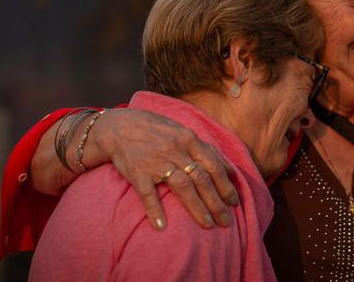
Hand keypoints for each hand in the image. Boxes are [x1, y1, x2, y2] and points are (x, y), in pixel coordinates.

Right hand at [90, 109, 239, 229]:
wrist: (119, 127)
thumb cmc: (155, 130)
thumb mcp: (182, 132)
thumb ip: (205, 149)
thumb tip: (229, 169)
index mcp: (189, 139)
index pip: (213, 165)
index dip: (226, 186)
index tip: (234, 203)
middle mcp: (175, 150)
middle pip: (202, 179)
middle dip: (217, 202)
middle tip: (226, 221)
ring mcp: (156, 161)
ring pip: (182, 187)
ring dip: (197, 208)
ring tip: (207, 224)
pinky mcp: (137, 172)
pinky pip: (148, 193)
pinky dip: (155, 210)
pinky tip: (162, 226)